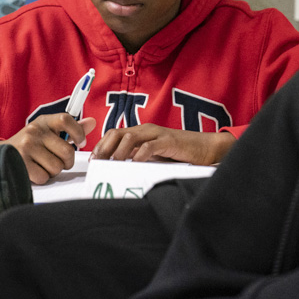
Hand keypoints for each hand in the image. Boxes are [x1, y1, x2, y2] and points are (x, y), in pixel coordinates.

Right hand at [0, 114, 96, 183]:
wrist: (0, 154)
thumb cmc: (30, 144)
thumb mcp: (48, 131)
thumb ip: (71, 128)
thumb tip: (92, 122)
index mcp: (43, 121)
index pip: (66, 120)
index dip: (78, 133)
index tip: (80, 143)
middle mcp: (34, 131)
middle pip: (66, 152)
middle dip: (66, 162)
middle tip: (59, 162)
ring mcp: (26, 147)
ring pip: (56, 167)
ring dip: (53, 171)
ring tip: (43, 165)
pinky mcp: (21, 163)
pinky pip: (44, 177)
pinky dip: (42, 178)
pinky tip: (35, 171)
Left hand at [91, 125, 233, 164]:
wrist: (205, 148)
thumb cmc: (180, 153)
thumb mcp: (154, 156)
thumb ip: (138, 157)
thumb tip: (118, 168)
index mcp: (141, 133)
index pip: (114, 134)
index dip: (101, 146)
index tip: (93, 160)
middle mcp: (147, 130)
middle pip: (118, 133)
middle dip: (104, 147)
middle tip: (97, 162)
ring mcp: (158, 134)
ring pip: (131, 136)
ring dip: (119, 151)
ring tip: (113, 164)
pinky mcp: (169, 141)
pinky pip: (151, 145)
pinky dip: (141, 154)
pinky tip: (135, 163)